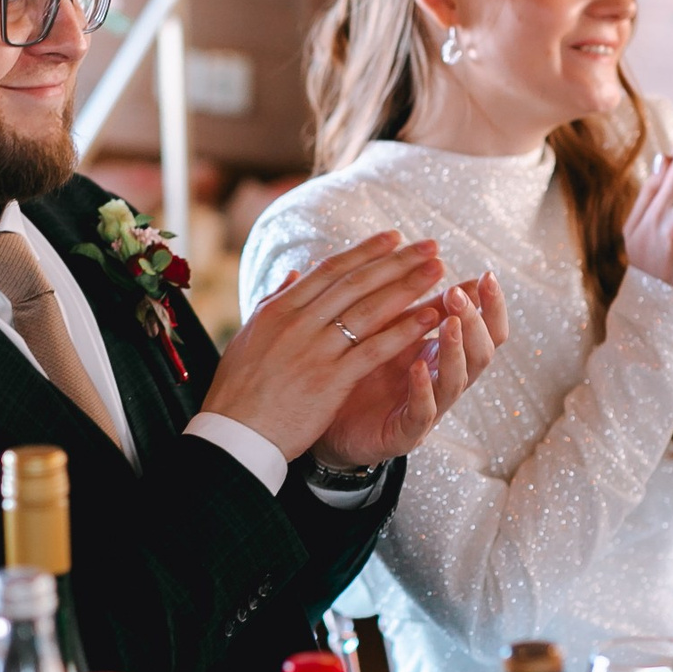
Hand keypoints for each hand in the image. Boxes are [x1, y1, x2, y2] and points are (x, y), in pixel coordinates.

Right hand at [205, 232, 449, 460]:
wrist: (234, 434)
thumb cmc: (238, 390)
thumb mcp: (249, 337)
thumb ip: (272, 302)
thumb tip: (292, 274)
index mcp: (279, 310)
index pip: (330, 270)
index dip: (366, 252)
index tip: (395, 237)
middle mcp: (298, 322)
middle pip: (356, 283)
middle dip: (397, 262)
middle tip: (431, 245)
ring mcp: (314, 350)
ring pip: (369, 310)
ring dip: (408, 288)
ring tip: (438, 271)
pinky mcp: (329, 379)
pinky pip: (373, 349)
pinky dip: (403, 331)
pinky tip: (429, 317)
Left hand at [312, 270, 508, 468]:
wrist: (325, 423)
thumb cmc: (357, 372)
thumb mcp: (383, 328)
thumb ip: (403, 299)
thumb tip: (422, 254)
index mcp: (440, 352)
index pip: (483, 328)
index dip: (490, 305)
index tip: (487, 275)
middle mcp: (441, 379)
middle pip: (481, 352)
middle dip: (475, 321)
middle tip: (457, 293)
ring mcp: (427, 408)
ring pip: (457, 382)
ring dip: (455, 350)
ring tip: (450, 323)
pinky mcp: (404, 433)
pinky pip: (422, 413)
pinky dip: (424, 390)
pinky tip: (418, 366)